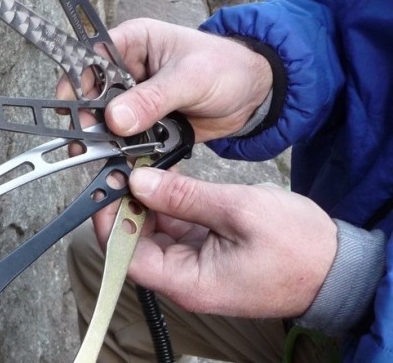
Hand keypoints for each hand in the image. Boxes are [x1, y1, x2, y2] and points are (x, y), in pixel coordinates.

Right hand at [56, 18, 273, 142]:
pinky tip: (125, 165)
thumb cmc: (228, 68)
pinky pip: (124, 141)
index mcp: (131, 43)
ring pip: (105, 123)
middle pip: (91, 97)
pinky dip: (124, 154)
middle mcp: (126, 71)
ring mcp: (134, 100)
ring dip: (106, 142)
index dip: (78, 86)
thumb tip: (117, 118)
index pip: (89, 61)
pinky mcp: (143, 124)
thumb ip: (153, 98)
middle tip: (91, 145)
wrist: (254, 95)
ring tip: (107, 160)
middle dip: (90, 122)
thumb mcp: (191, 78)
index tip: (77, 112)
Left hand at [125, 167, 336, 317]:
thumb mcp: (239, 211)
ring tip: (143, 168)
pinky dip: (170, 205)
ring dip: (148, 203)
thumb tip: (140, 182)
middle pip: (136, 244)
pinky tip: (167, 180)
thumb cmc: (298, 247)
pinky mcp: (208, 253)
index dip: (111, 221)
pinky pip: (177, 229)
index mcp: (188, 281)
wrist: (339, 266)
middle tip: (124, 168)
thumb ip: (184, 197)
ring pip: (155, 234)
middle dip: (128, 206)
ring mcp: (197, 266)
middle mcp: (186, 279)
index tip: (109, 186)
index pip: (126, 256)